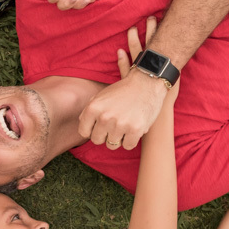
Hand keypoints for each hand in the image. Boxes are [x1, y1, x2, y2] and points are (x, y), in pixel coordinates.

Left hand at [78, 17, 168, 148]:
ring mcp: (120, 124)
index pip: (83, 132)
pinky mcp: (135, 130)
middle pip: (97, 140)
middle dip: (104, 135)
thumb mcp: (102, 95)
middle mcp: (104, 117)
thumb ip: (90, 108)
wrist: (148, 82)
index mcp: (93, 107)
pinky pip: (127, 146)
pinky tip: (134, 129)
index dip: (92, 130)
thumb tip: (81, 121)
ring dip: (118, 138)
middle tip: (114, 126)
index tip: (100, 126)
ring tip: (125, 125)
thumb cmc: (124, 89)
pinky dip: (131, 140)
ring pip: (112, 145)